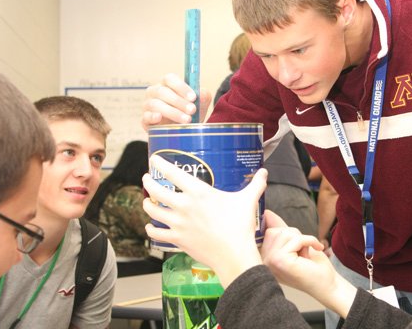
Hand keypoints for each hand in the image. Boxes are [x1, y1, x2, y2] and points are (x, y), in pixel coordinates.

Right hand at [141, 73, 212, 129]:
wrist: (183, 130)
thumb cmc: (190, 112)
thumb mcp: (200, 104)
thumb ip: (203, 96)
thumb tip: (202, 94)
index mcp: (167, 84)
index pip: (169, 79)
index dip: (181, 87)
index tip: (193, 97)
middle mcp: (154, 92)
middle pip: (163, 92)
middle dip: (179, 101)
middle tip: (192, 110)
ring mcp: (148, 105)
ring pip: (155, 104)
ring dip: (172, 112)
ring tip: (187, 120)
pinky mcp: (145, 120)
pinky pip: (146, 117)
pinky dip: (152, 117)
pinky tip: (160, 118)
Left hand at [142, 154, 266, 286]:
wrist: (233, 253)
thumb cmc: (240, 225)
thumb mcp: (247, 200)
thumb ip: (255, 184)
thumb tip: (264, 172)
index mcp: (198, 192)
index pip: (172, 172)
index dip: (160, 163)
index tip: (154, 159)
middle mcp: (183, 205)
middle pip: (156, 190)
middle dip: (148, 182)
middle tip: (147, 178)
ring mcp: (178, 224)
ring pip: (152, 210)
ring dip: (147, 204)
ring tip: (148, 201)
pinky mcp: (177, 239)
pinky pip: (156, 234)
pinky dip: (150, 229)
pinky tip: (150, 226)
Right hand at [261, 212, 355, 316]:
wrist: (327, 284)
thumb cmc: (312, 266)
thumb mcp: (294, 243)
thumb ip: (280, 229)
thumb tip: (267, 213)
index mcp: (264, 258)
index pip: (266, 232)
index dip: (282, 231)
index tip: (291, 238)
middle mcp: (263, 262)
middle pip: (275, 231)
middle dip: (294, 236)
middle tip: (302, 253)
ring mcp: (270, 261)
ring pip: (285, 233)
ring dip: (301, 240)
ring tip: (305, 255)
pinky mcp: (280, 260)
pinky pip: (295, 239)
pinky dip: (309, 241)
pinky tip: (314, 250)